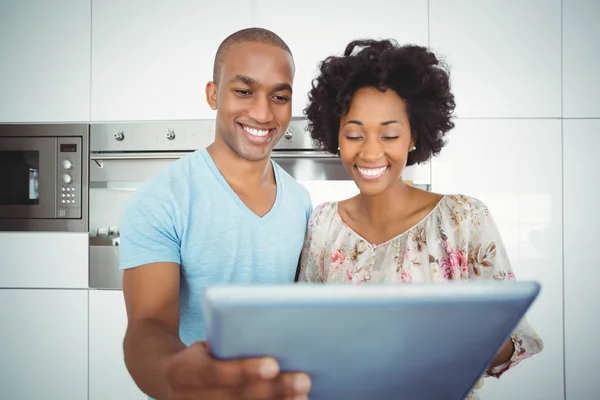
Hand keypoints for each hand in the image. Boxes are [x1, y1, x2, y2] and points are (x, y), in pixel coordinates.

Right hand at [163, 341, 310, 399]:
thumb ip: (225, 344)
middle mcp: (185, 398)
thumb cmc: (198, 357)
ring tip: (302, 396)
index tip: (273, 365)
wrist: (167, 379)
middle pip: (233, 398)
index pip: (213, 373)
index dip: (243, 370)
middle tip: (302, 380)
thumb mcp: (203, 346)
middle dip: (271, 390)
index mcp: (181, 371)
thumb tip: (267, 335)